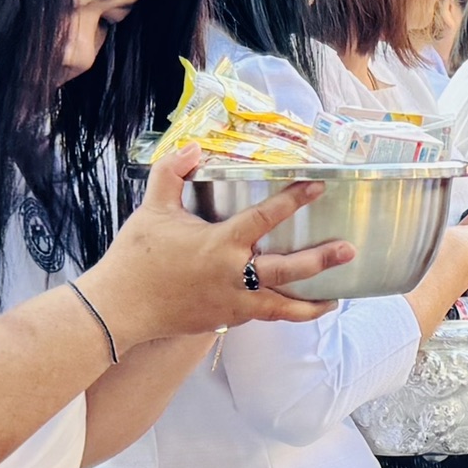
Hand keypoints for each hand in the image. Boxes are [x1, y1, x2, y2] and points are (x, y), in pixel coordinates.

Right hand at [76, 149, 349, 346]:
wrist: (119, 308)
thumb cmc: (136, 257)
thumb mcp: (152, 209)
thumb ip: (171, 174)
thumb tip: (192, 147)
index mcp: (220, 243)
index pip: (265, 217)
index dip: (294, 200)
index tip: (319, 186)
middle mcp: (234, 275)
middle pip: (288, 269)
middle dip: (321, 260)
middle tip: (348, 250)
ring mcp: (234, 303)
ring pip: (283, 305)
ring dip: (312, 303)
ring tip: (337, 298)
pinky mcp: (228, 320)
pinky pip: (265, 316)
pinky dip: (285, 312)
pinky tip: (299, 306)